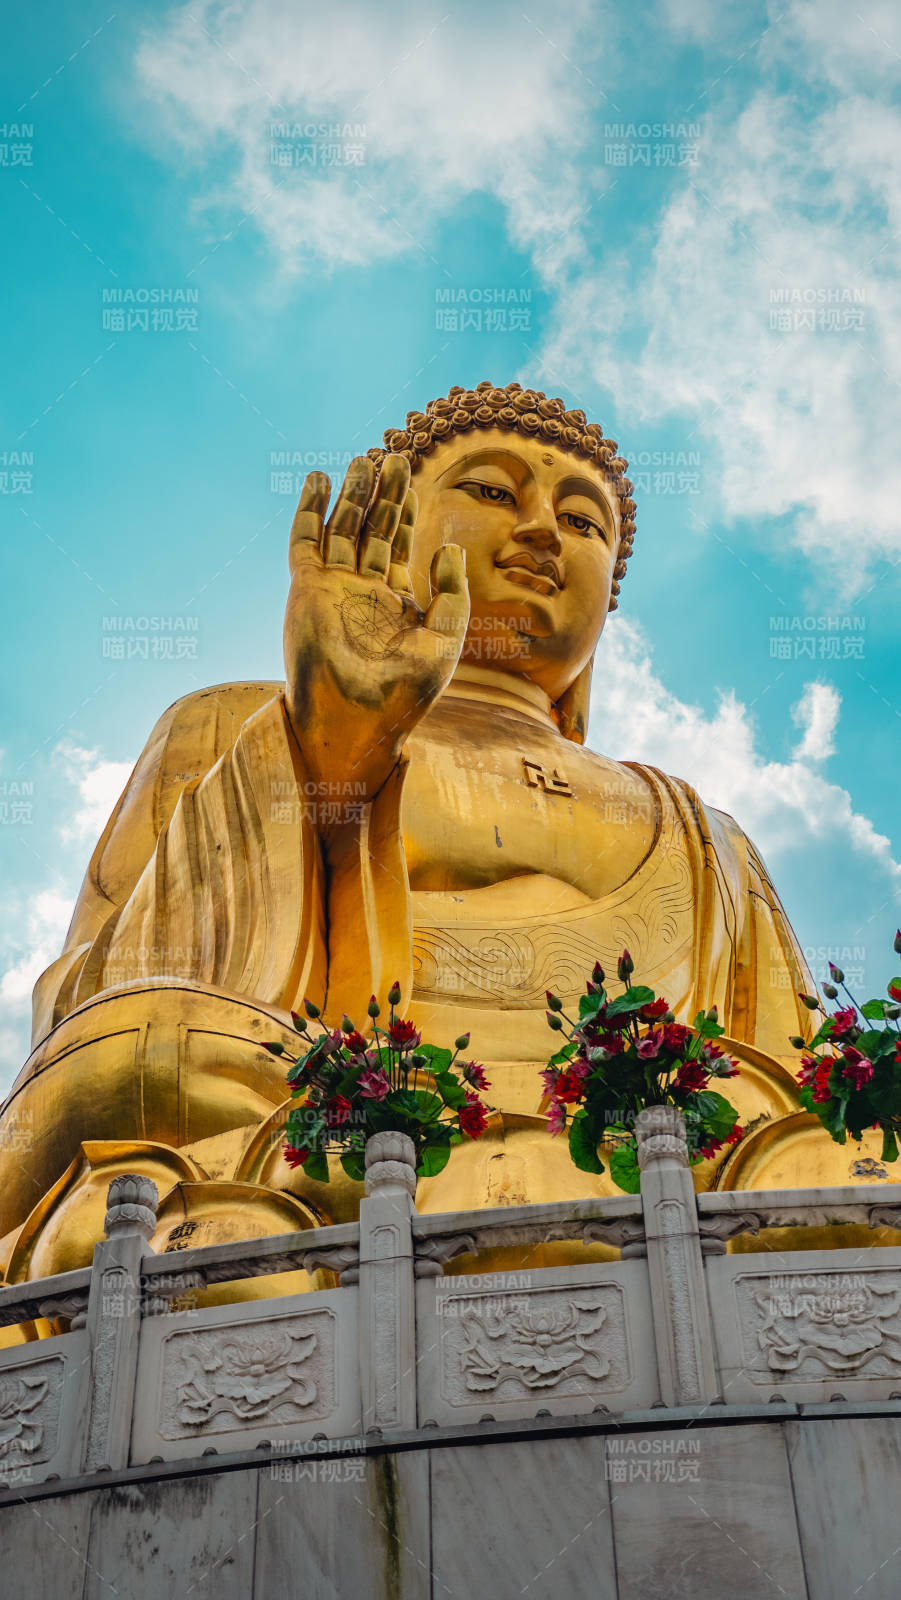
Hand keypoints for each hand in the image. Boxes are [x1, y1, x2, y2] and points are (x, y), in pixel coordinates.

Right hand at [283, 453, 468, 803]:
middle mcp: (361, 591)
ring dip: (353, 493)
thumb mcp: (446, 638)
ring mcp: (332, 587)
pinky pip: (306, 540)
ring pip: (342, 528)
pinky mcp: (307, 588)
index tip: (412, 480)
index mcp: (393, 602)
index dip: (405, 512)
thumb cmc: (406, 692)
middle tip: (395, 455)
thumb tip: (448, 547)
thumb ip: (452, 592)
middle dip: (383, 493)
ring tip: (365, 458)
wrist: (359, 720)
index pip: (397, 546)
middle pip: (371, 529)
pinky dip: (312, 508)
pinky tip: (320, 479)